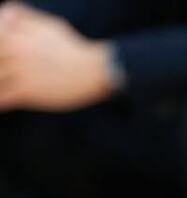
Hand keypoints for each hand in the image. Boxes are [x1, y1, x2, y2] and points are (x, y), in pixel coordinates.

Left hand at [0, 2, 116, 111]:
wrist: (91, 70)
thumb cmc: (72, 47)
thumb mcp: (47, 23)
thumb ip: (22, 16)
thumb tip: (3, 14)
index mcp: (15, 33)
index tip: (2, 58)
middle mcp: (13, 51)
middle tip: (2, 72)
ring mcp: (20, 72)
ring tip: (2, 88)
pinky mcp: (28, 91)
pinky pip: (4, 97)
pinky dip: (0, 103)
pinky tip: (1, 107)